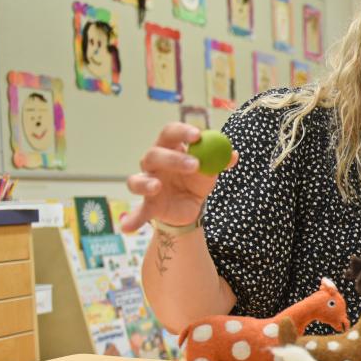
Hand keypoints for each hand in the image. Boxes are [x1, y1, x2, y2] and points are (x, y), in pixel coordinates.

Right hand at [119, 123, 238, 232]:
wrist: (190, 206)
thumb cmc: (196, 180)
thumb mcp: (210, 170)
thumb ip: (219, 161)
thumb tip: (233, 154)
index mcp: (169, 148)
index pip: (170, 133)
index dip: (182, 132)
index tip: (198, 136)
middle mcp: (153, 164)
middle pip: (154, 154)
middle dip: (174, 158)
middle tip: (195, 165)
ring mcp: (148, 184)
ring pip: (137, 180)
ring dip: (146, 183)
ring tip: (157, 187)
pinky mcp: (148, 205)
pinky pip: (139, 212)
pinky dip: (132, 220)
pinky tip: (127, 228)